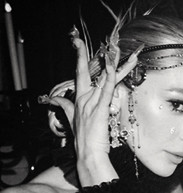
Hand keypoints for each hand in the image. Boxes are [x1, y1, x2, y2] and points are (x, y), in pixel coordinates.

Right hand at [55, 29, 140, 185]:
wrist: (88, 154)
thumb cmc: (85, 140)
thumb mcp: (72, 120)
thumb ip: (64, 106)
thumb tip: (54, 99)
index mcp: (81, 99)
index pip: (81, 74)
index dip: (81, 58)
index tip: (80, 43)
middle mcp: (85, 97)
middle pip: (89, 71)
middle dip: (88, 52)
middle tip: (98, 38)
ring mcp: (92, 102)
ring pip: (104, 77)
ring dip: (113, 62)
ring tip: (117, 47)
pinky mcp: (101, 108)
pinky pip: (107, 88)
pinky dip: (110, 76)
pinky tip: (114, 65)